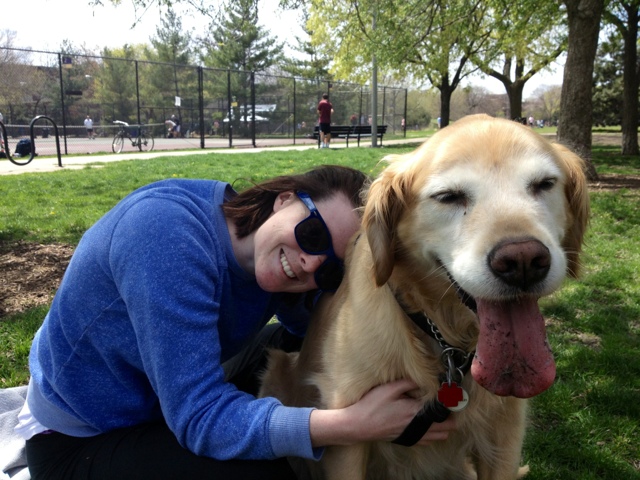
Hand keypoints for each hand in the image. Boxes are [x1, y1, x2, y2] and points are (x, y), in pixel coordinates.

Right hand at [309, 379, 456, 446]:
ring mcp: (412, 435)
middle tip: (448, 405)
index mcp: (414, 412)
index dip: (450, 404)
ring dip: (444, 426)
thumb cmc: (371, 405)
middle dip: (451, 416)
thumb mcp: (389, 388)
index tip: (453, 396)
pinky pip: (427, 441)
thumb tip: (423, 378)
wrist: (358, 425)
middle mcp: (416, 426)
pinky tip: (429, 425)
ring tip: (441, 414)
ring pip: (439, 436)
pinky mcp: (406, 439)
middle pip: (446, 427)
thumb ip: (407, 383)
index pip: (442, 411)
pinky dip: (433, 434)